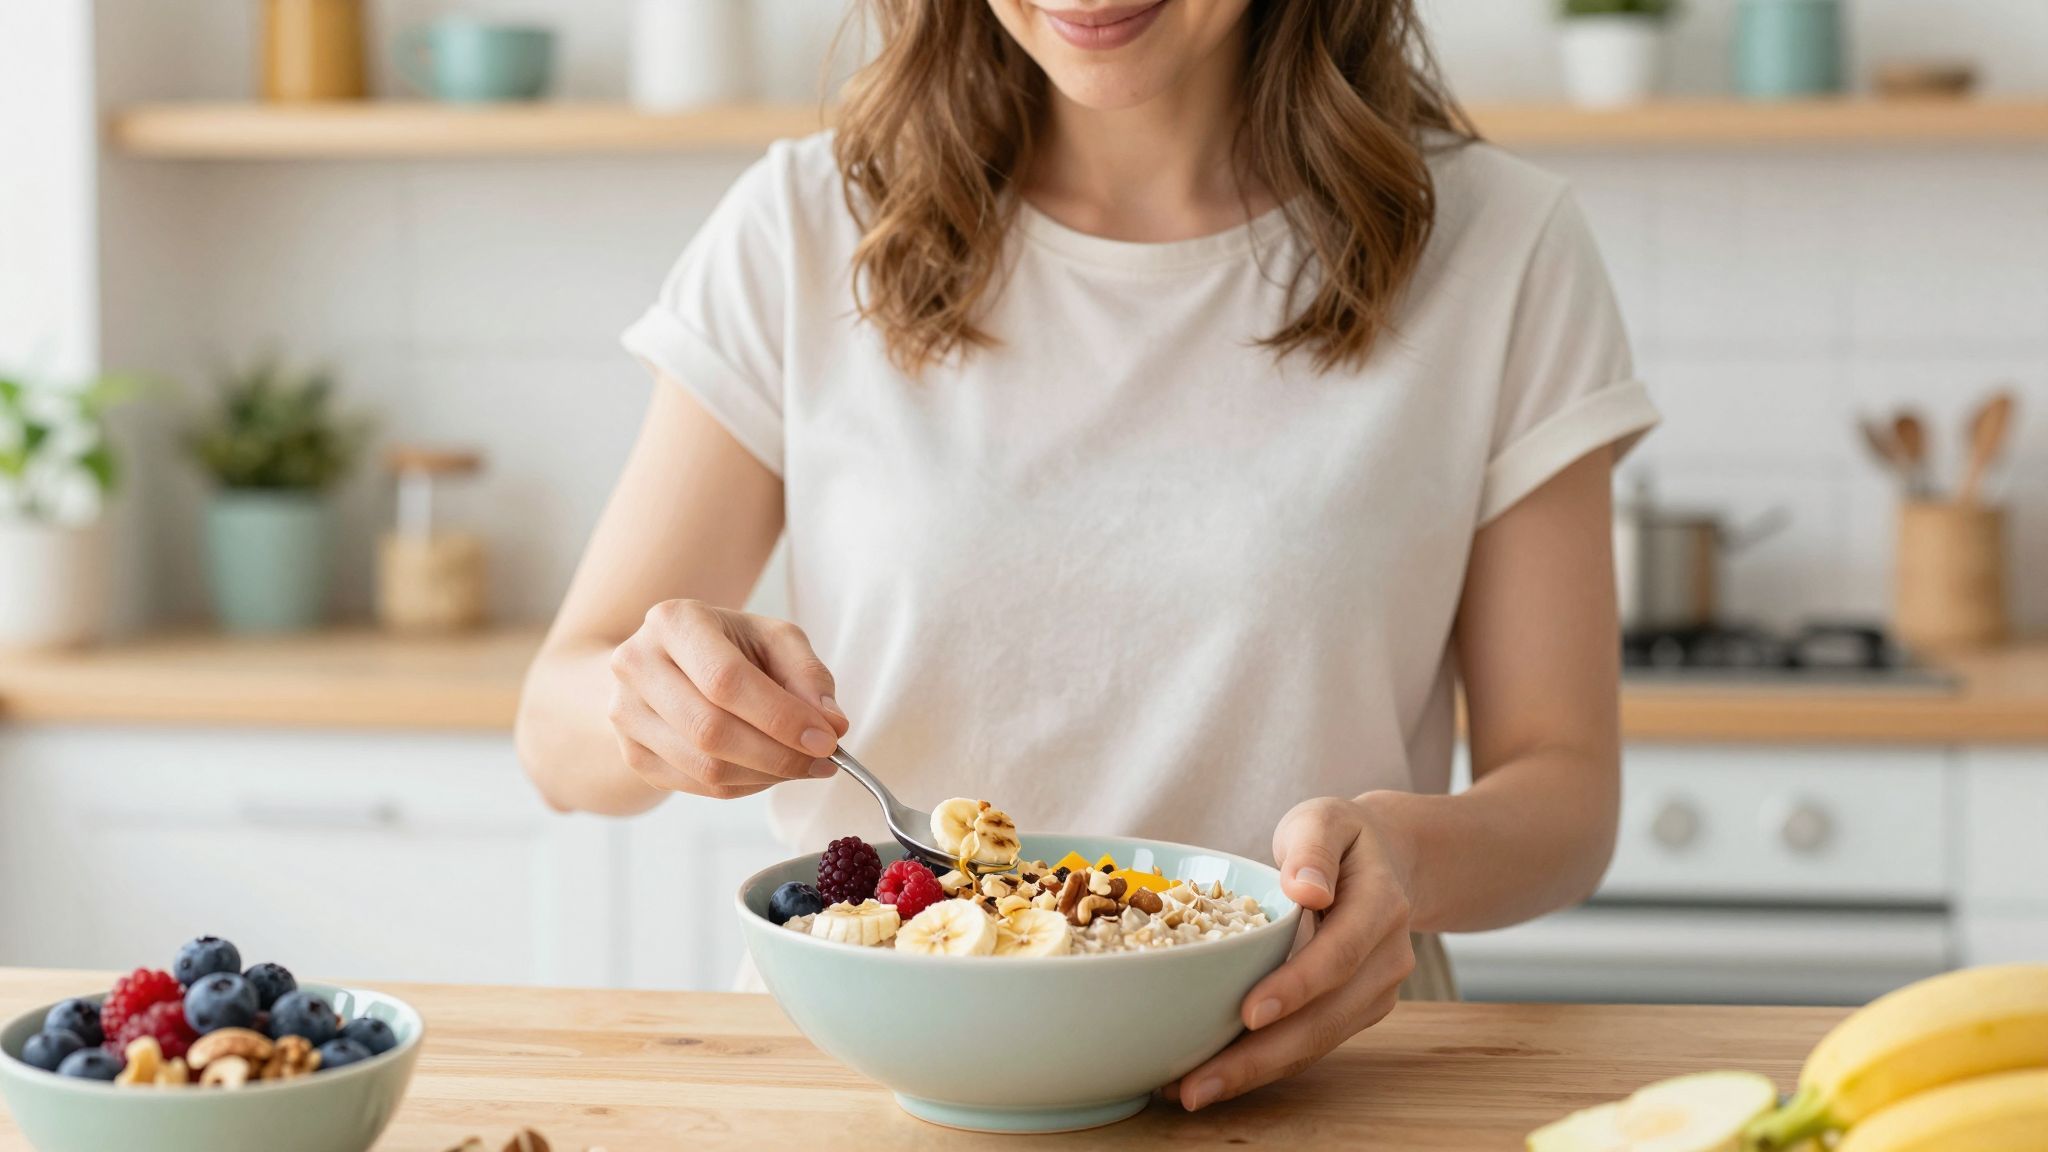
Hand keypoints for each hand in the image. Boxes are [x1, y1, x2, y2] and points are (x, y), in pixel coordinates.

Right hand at [606, 600, 848, 798]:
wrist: (663, 662)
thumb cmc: (727, 647)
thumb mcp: (773, 639)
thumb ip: (807, 675)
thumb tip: (832, 724)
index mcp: (674, 622)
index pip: (726, 680)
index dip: (780, 717)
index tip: (827, 740)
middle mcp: (638, 665)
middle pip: (710, 730)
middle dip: (779, 754)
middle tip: (824, 761)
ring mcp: (627, 714)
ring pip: (704, 767)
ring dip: (766, 775)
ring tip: (802, 765)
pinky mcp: (632, 753)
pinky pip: (697, 786)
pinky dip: (745, 786)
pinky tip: (769, 770)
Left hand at [1171, 797, 1415, 1111]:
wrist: (1384, 860)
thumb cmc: (1340, 838)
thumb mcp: (1323, 819)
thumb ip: (1313, 847)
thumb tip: (1307, 887)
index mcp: (1382, 905)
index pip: (1339, 954)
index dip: (1296, 986)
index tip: (1250, 1012)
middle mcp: (1387, 957)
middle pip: (1325, 1018)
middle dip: (1261, 1056)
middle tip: (1198, 1084)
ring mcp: (1376, 991)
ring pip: (1317, 1042)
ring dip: (1256, 1073)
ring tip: (1191, 1091)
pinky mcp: (1356, 1011)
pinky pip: (1311, 1044)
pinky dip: (1265, 1065)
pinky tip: (1216, 1076)